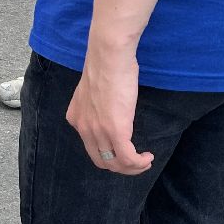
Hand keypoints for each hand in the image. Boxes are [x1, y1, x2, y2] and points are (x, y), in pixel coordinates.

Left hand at [65, 42, 153, 175]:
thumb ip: (97, 106)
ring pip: (115, 163)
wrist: (109, 56)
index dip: (109, 154)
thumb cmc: (106, 65)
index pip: (91, 147)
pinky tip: (147, 157)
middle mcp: (83, 128)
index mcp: (76, 118)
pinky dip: (139, 163)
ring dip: (132, 167)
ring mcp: (99, 131)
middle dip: (121, 167)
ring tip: (144, 161)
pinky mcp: (116, 131)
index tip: (124, 150)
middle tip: (137, 161)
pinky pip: (127, 158)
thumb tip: (110, 111)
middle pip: (101, 161)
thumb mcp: (93, 90)